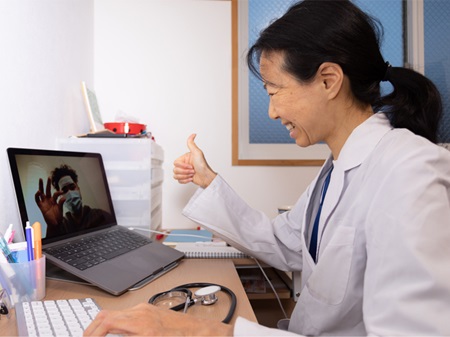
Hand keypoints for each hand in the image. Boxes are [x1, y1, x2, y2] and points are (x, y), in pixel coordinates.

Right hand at [34, 177, 63, 226]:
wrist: (54, 223)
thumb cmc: (57, 216)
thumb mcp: (61, 208)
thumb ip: (61, 202)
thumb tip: (64, 197)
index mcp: (54, 200)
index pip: (55, 194)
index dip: (58, 192)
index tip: (62, 191)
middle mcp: (48, 200)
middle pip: (47, 190)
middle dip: (48, 184)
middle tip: (49, 177)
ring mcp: (44, 203)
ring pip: (41, 193)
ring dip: (41, 186)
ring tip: (41, 179)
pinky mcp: (41, 206)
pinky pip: (37, 200)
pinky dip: (37, 196)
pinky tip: (38, 191)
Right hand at [83, 303, 232, 335]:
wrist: (202, 333)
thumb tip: (115, 336)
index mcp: (142, 325)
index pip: (106, 324)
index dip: (91, 334)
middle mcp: (142, 313)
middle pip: (106, 316)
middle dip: (92, 330)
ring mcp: (145, 309)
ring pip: (114, 314)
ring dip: (102, 326)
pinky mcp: (149, 310)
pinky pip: (125, 314)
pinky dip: (114, 323)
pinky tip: (114, 334)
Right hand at [173, 134, 216, 188]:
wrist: (206, 177)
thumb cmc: (203, 165)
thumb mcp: (197, 152)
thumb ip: (191, 144)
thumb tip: (193, 134)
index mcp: (185, 158)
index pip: (176, 162)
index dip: (182, 166)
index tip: (190, 165)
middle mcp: (184, 164)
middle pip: (175, 169)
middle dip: (184, 172)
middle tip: (192, 170)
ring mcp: (185, 172)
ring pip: (176, 175)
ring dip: (185, 176)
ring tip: (192, 174)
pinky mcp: (185, 178)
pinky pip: (178, 180)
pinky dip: (185, 180)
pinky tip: (191, 178)